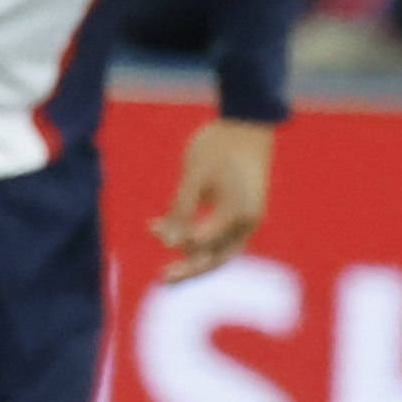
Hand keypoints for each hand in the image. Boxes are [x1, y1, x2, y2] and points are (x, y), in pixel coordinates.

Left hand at [150, 115, 273, 281]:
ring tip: (161, 262)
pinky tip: (158, 226)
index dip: (181, 245)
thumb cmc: (220, 145)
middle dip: (190, 270)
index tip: (154, 232)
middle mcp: (247, 221)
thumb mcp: (195, 174)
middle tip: (161, 279)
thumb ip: (182, 208)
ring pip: (217, 249)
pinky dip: (191, 235)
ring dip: (189, 254)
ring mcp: (245, 218)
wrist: (246, 122)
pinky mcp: (237, 211)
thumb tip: (169, 243)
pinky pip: (215, 233)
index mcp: (239, 213)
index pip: (207, 244)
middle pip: (218, 258)